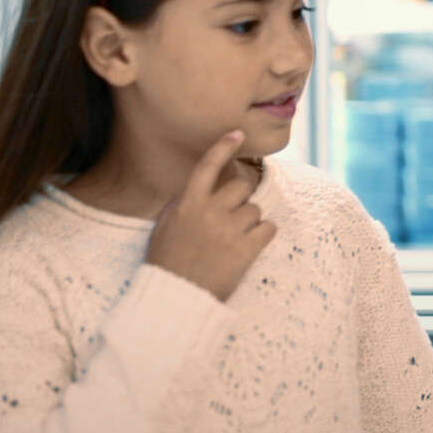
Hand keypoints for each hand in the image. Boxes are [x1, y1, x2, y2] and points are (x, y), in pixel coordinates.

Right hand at [145, 130, 273, 302]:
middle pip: (241, 187)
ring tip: (233, 241)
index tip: (237, 133)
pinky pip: (269, 228)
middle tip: (231, 218)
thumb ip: (182, 204)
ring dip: (250, 222)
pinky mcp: (246, 249)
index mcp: (186, 204)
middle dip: (240, 199)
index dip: (223, 147)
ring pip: (255, 209)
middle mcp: (209, 212)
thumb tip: (200, 188)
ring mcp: (228, 230)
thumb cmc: (167, 263)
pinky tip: (250, 246)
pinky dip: (264, 235)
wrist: (176, 298)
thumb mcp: (164, 228)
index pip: (207, 167)